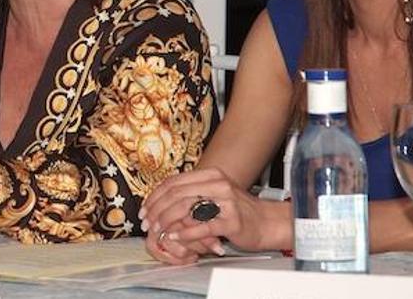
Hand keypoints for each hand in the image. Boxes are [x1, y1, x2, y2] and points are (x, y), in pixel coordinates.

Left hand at [139, 168, 287, 263]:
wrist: (268, 222)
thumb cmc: (238, 211)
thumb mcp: (213, 195)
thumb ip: (191, 195)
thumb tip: (160, 202)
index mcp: (210, 175)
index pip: (173, 182)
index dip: (154, 196)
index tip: (144, 209)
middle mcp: (218, 184)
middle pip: (176, 193)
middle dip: (156, 209)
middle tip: (146, 222)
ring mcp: (226, 201)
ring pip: (186, 207)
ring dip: (166, 220)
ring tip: (157, 229)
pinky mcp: (232, 221)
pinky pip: (202, 226)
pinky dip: (185, 232)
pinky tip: (174, 236)